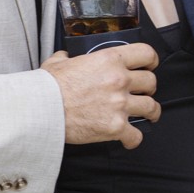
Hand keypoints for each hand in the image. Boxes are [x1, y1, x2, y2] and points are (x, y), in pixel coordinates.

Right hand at [44, 44, 159, 148]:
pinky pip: (136, 135)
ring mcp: (119, 104)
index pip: (145, 54)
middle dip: (149, 88)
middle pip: (151, 82)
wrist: (42, 110)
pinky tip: (128, 138)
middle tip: (142, 92)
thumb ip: (67, 57)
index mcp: (109, 60)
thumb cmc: (48, 87)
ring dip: (150, 112)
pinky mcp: (115, 127)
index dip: (151, 60)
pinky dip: (133, 138)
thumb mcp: (58, 62)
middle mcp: (119, 80)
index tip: (149, 66)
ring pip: (151, 107)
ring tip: (147, 115)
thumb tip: (66, 57)